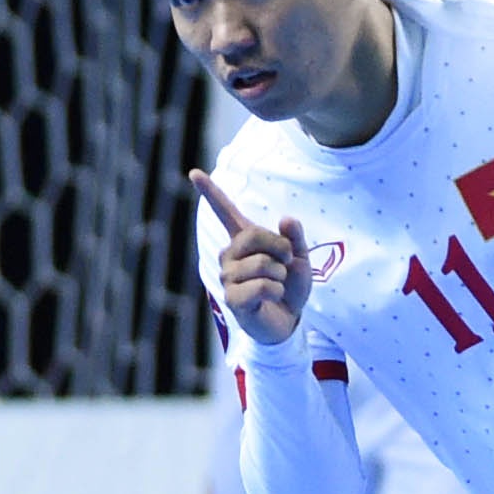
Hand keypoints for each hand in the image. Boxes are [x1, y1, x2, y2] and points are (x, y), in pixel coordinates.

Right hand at [188, 169, 311, 348]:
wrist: (289, 321)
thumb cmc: (290, 286)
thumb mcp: (299, 258)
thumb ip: (294, 238)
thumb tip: (286, 219)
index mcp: (244, 241)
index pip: (225, 211)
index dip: (210, 192)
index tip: (194, 172)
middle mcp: (229, 255)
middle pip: (254, 235)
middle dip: (280, 248)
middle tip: (286, 263)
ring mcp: (228, 277)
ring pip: (261, 264)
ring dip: (280, 275)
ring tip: (278, 285)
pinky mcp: (232, 298)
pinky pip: (260, 286)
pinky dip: (275, 291)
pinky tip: (272, 298)